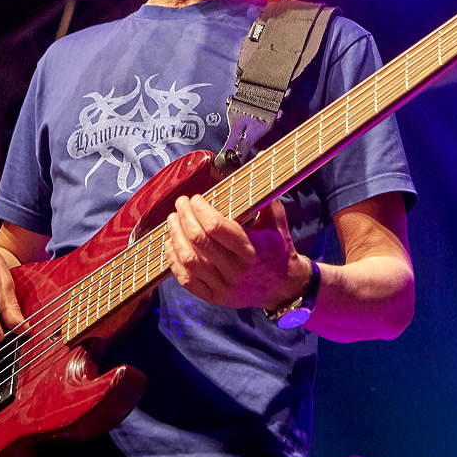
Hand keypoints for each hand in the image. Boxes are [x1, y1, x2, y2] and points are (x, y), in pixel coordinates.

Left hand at [164, 194, 309, 309]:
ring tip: (172, 221)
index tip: (196, 199)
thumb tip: (259, 158)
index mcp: (251, 250)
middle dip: (184, 218)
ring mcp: (224, 287)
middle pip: (199, 241)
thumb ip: (264, 194)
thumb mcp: (276, 222)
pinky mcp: (215, 298)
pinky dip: (174, 261)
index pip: (216, 227)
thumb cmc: (279, 249)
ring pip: (189, 260)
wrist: (285, 288)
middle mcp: (236, 270)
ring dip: (175, 237)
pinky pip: (187, 280)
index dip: (200, 210)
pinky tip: (170, 245)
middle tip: (180, 204)